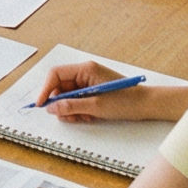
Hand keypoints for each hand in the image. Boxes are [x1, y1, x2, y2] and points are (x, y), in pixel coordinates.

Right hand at [34, 61, 187, 123]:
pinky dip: (79, 111)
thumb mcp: (95, 106)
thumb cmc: (125, 101)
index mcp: (85, 69)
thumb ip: (71, 106)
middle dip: (61, 104)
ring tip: (84, 117)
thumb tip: (51, 108)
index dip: (46, 89)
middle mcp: (85, 73)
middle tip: (68, 117)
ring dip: (71, 109)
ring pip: (68, 97)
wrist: (146, 105)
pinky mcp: (93, 92)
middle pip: (60, 87)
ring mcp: (89, 82)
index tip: (41, 105)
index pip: (56, 74)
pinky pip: (77, 101)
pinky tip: (90, 116)